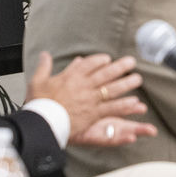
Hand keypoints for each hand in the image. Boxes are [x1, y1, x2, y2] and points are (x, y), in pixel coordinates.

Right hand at [27, 51, 146, 144]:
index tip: (108, 58)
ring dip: (126, 83)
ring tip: (138, 79)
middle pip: (105, 74)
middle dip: (120, 67)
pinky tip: (134, 102)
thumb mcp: (37, 80)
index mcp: (71, 76)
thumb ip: (44, 66)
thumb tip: (45, 54)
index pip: (90, 64)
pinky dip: (124, 104)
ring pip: (112, 89)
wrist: (42, 122)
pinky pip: (112, 108)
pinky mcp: (93, 114)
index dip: (100, 60)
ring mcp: (90, 100)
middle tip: (131, 62)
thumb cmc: (39, 103)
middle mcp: (83, 86)